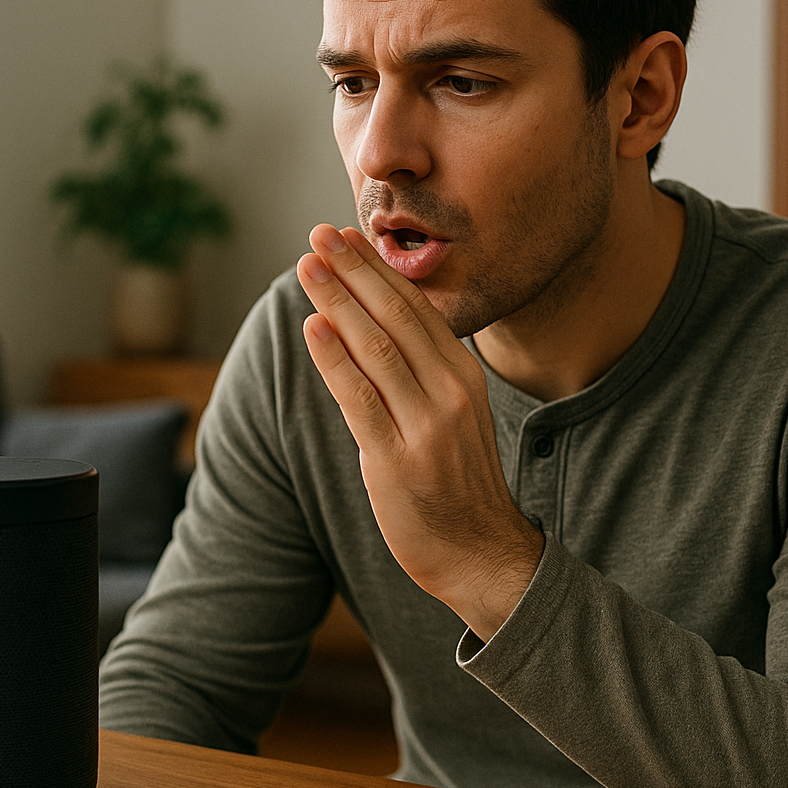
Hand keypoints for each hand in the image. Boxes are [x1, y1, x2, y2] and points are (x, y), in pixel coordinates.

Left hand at [296, 224, 543, 640]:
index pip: (416, 308)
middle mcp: (450, 393)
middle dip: (354, 271)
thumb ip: (418, 373)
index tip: (349, 235)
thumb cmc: (455, 482)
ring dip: (337, 302)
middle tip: (319, 235)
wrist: (480, 553)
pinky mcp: (396, 460)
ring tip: (307, 267)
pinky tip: (313, 328)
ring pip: (376, 348)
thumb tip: (369, 327)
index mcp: (463, 376)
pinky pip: (361, 399)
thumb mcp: (451, 415)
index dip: (378, 269)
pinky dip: (335, 360)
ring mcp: (426, 426)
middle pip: (396, 317)